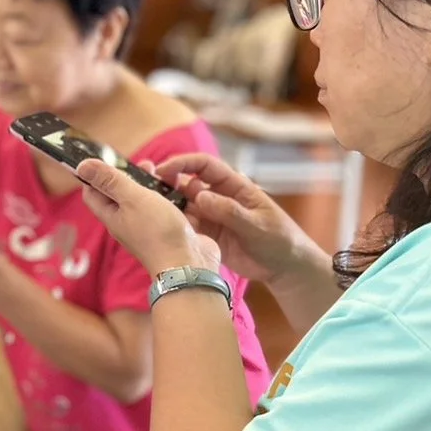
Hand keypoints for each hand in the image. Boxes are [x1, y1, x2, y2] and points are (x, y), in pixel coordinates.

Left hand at [75, 159, 219, 276]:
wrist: (187, 265)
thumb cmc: (158, 232)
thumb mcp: (132, 199)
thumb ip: (110, 181)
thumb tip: (82, 166)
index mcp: (112, 216)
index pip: (93, 193)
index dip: (95, 174)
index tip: (107, 158)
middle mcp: (128, 223)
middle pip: (121, 193)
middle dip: (131, 175)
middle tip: (147, 163)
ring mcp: (149, 227)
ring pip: (147, 199)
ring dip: (154, 184)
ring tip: (167, 174)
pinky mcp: (169, 229)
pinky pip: (166, 207)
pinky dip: (171, 195)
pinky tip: (182, 189)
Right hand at [155, 153, 320, 286]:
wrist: (284, 267)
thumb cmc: (279, 239)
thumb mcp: (257, 225)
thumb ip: (229, 211)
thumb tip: (200, 195)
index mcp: (234, 185)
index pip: (204, 166)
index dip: (183, 164)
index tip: (163, 170)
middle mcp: (219, 197)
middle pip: (187, 183)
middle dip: (167, 183)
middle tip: (146, 189)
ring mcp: (212, 216)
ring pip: (183, 205)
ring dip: (167, 206)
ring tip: (148, 211)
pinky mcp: (207, 234)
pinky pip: (186, 226)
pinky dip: (174, 226)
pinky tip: (161, 230)